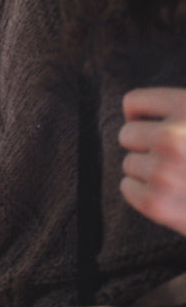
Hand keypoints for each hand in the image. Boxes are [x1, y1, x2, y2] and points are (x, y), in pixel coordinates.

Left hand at [119, 87, 185, 235]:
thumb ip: (184, 111)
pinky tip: (172, 194)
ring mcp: (162, 173)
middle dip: (147, 145)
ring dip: (149, 170)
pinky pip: (127, 188)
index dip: (143, 116)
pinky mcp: (156, 204)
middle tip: (177, 158)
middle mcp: (171, 138)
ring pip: (128, 163)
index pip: (133, 102)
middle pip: (127, 134)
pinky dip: (143, 191)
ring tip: (181, 178)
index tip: (155, 126)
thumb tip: (139, 113)